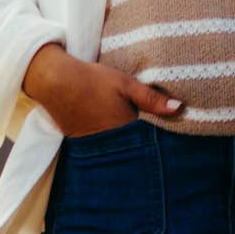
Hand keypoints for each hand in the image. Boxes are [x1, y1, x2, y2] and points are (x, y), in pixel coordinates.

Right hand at [22, 43, 184, 136]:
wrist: (54, 82)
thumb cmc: (92, 80)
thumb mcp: (125, 83)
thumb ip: (152, 98)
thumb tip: (180, 108)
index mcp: (125, 130)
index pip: (151, 143)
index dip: (162, 142)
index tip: (175, 143)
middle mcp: (111, 144)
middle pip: (136, 151)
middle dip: (148, 150)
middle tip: (164, 149)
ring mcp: (96, 146)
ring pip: (121, 153)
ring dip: (130, 149)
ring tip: (144, 148)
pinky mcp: (84, 145)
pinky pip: (106, 150)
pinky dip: (114, 147)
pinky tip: (119, 140)